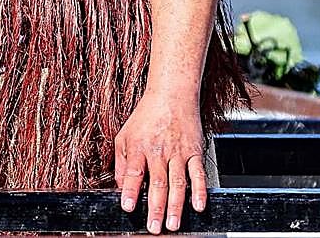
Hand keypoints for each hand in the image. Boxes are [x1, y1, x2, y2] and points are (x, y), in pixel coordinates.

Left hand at [115, 90, 206, 233]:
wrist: (172, 95)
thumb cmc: (146, 117)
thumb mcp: (124, 135)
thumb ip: (121, 162)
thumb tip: (119, 187)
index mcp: (138, 146)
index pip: (133, 172)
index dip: (129, 190)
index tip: (128, 207)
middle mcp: (158, 151)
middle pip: (157, 182)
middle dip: (155, 208)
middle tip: (154, 227)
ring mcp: (178, 152)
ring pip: (177, 183)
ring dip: (176, 206)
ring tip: (173, 224)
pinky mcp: (195, 152)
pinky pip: (198, 174)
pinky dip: (200, 191)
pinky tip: (198, 206)